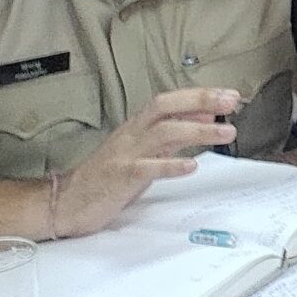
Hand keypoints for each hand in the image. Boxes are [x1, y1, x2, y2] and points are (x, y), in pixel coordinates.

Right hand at [52, 89, 240, 236]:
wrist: (65, 201)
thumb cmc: (107, 175)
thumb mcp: (144, 150)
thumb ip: (173, 133)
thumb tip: (205, 116)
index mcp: (136, 127)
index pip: (169, 101)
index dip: (198, 95)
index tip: (229, 94)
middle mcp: (131, 135)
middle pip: (166, 108)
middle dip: (200, 101)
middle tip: (231, 102)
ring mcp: (125, 155)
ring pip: (163, 134)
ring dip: (198, 131)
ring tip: (226, 133)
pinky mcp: (120, 178)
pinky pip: (146, 168)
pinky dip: (170, 165)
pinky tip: (191, 165)